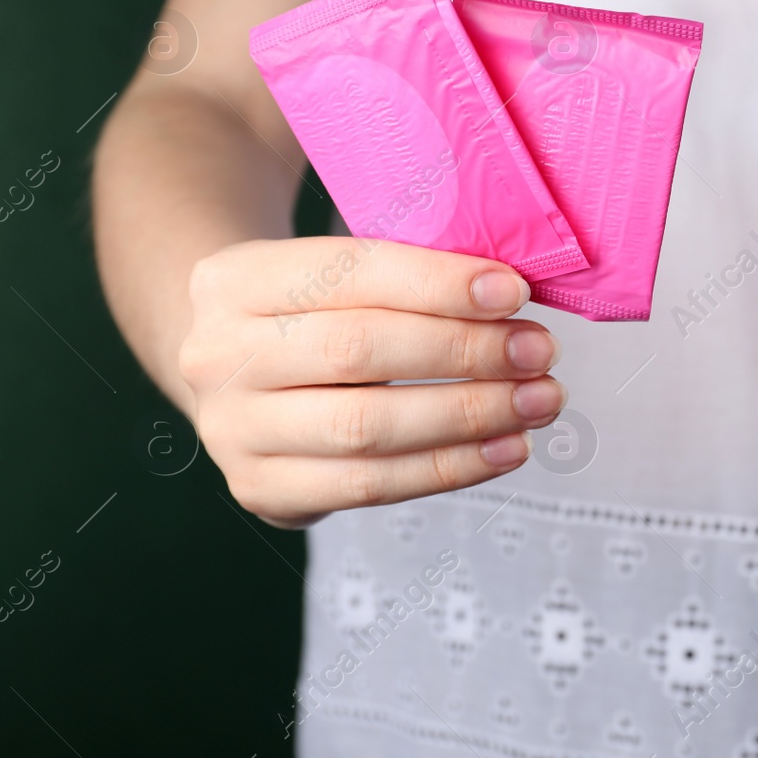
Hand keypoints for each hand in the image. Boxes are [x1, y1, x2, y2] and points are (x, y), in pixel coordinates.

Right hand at [177, 237, 563, 527]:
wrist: (236, 369)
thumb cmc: (314, 308)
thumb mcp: (336, 268)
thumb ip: (408, 273)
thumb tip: (511, 291)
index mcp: (235, 279)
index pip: (349, 273)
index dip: (437, 285)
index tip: (513, 292)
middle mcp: (218, 355)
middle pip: (357, 352)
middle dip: (464, 352)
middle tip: (539, 351)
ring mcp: (231, 431)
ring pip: (366, 428)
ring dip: (469, 416)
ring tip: (539, 400)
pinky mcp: (261, 489)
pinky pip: (370, 486)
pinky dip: (450, 468)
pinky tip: (506, 447)